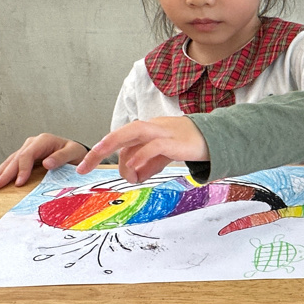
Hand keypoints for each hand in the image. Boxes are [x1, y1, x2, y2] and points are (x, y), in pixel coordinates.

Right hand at [0, 134, 87, 189]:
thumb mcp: (74, 153)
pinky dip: (2, 173)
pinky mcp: (25, 156)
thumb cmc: (77, 153)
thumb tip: (46, 163)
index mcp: (43, 141)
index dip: (21, 169)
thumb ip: (61, 157)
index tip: (18, 183)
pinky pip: (11, 164)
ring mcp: (27, 149)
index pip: (27, 155)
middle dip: (3, 174)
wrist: (77, 153)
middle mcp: (33, 143)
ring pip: (9, 161)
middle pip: (15, 159)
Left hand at [76, 116, 209, 183]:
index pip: (121, 141)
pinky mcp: (175, 141)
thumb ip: (149, 163)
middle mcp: (153, 127)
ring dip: (115, 151)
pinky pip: (153, 146)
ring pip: (132, 134)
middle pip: (120, 133)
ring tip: (105, 166)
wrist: (220, 137)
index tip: (86, 168)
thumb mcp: (165, 156)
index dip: (103, 154)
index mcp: (149, 130)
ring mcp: (164, 132)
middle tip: (84, 167)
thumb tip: (134, 175)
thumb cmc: (192, 144)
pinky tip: (134, 170)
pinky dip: (140, 157)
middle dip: (99, 149)